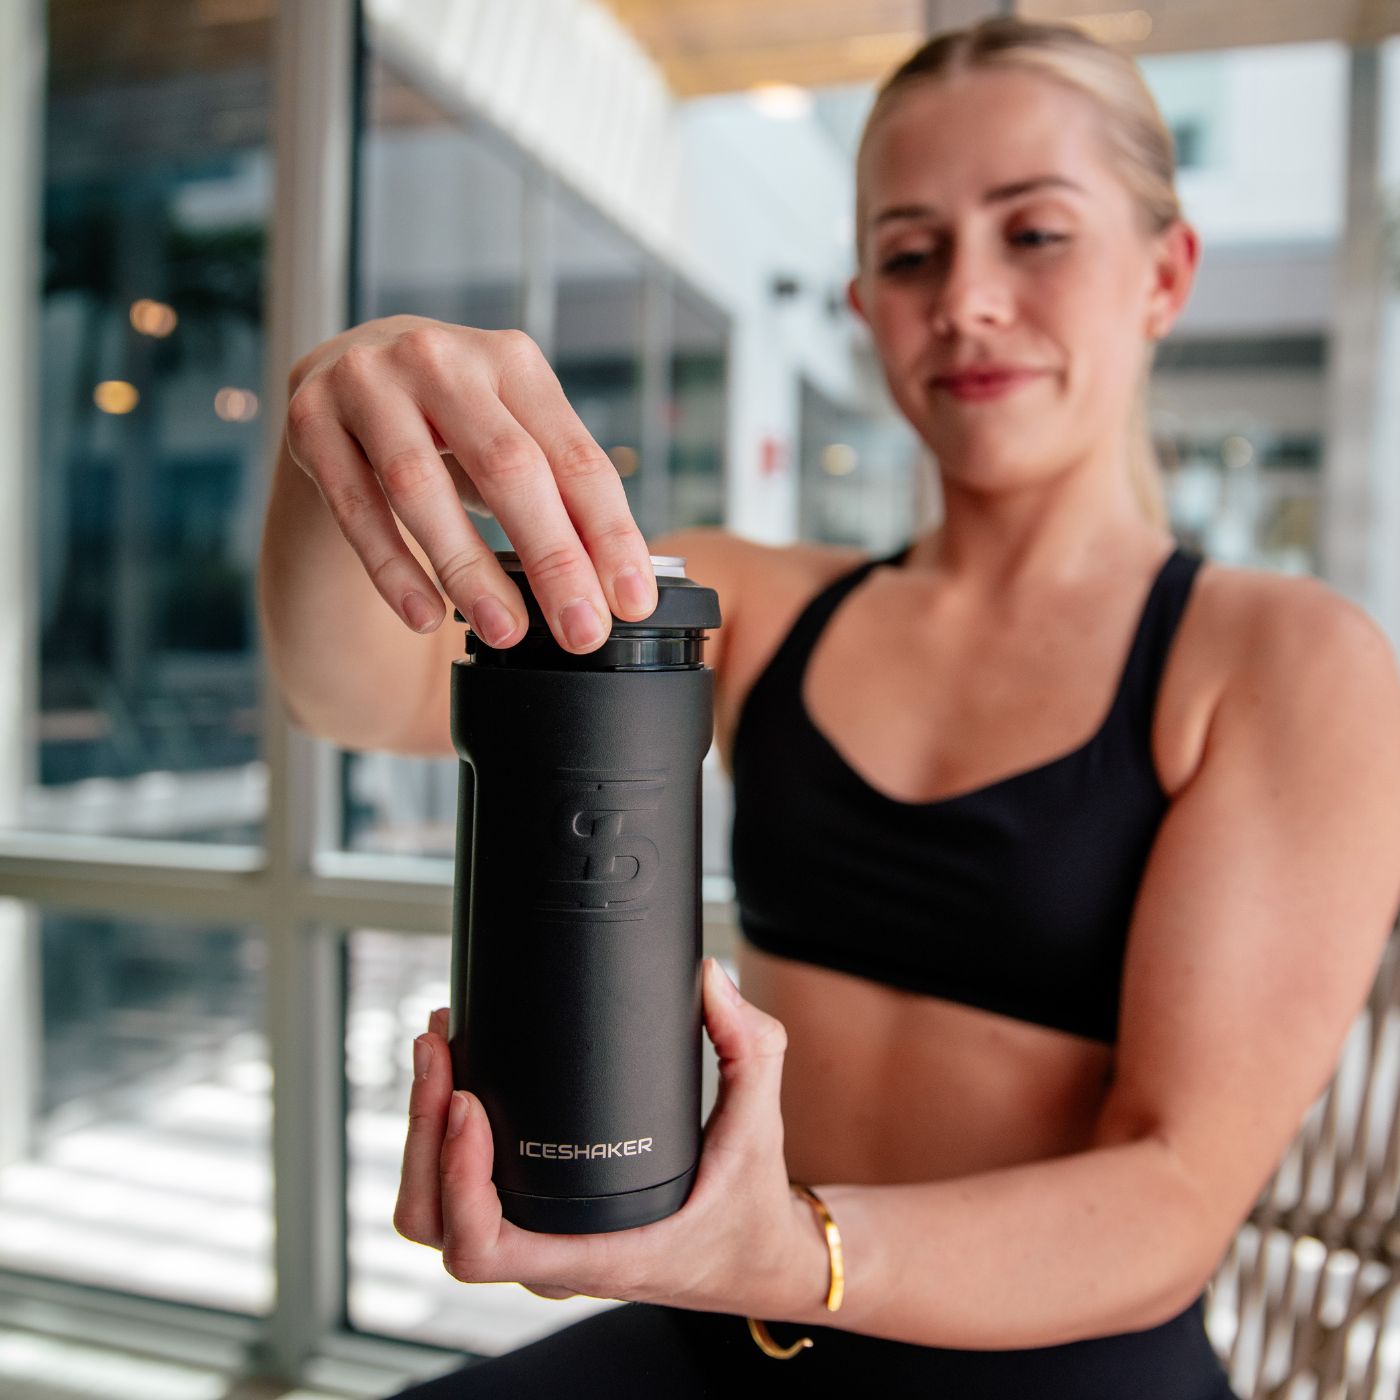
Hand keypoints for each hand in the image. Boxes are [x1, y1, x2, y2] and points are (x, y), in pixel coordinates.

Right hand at [283, 314, 657, 652]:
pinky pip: (356, 507)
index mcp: (513, 361)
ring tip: (506, 632)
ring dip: (469, 570)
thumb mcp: (512, 434)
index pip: (576, 457)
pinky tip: (425, 615)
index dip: (609, 534)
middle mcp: (441, 359)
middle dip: (553, 559)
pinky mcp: (311, 419)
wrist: (348, 369)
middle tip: (581, 631)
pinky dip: (392, 569)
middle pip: (508, 467)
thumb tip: (615, 587)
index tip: (631, 601)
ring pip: (421, 488)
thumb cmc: (453, 418)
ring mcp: (368, 383)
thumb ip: (559, 496)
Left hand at [391, 957, 826, 1316]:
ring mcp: (539, 1247)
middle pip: (438, 1225)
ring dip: (420, 1137)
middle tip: (439, 1048)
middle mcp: (554, 1261)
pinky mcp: (537, 1225)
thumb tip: (706, 976)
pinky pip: (462, 1202)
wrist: (757, 1259)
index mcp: (598, 1251)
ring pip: (439, 1217)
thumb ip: (750, 1045)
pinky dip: (439, 1145)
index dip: (453, 1176)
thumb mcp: (761, 1121)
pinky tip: (452, 1080)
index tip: (468, 1100)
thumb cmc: (752, 1204)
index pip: (483, 1246)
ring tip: (437, 1051)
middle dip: (420, 1133)